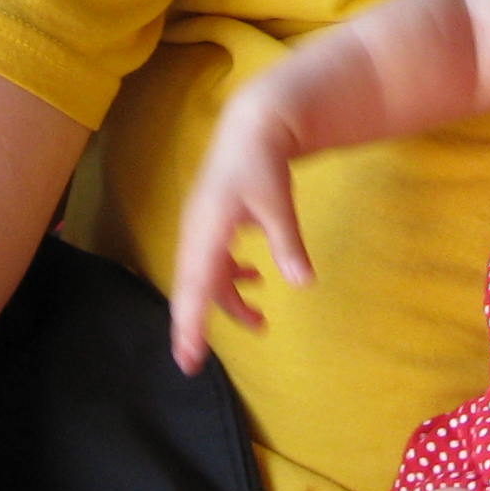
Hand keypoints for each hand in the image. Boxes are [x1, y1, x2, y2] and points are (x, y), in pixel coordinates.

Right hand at [165, 85, 314, 373]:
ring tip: (260, 323)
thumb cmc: (263, 162)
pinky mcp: (210, 224)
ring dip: (226, 301)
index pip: (194, 284)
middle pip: (190, 286)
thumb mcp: (278, 203)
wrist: (253, 126)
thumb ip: (287, 244)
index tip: (188, 357)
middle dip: (192, 324)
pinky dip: (229, 277)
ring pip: (203, 276)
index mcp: (207, 227)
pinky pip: (211, 261)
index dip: (190, 323)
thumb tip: (302, 284)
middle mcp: (196, 231)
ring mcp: (200, 227)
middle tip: (192, 364)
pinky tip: (256, 279)